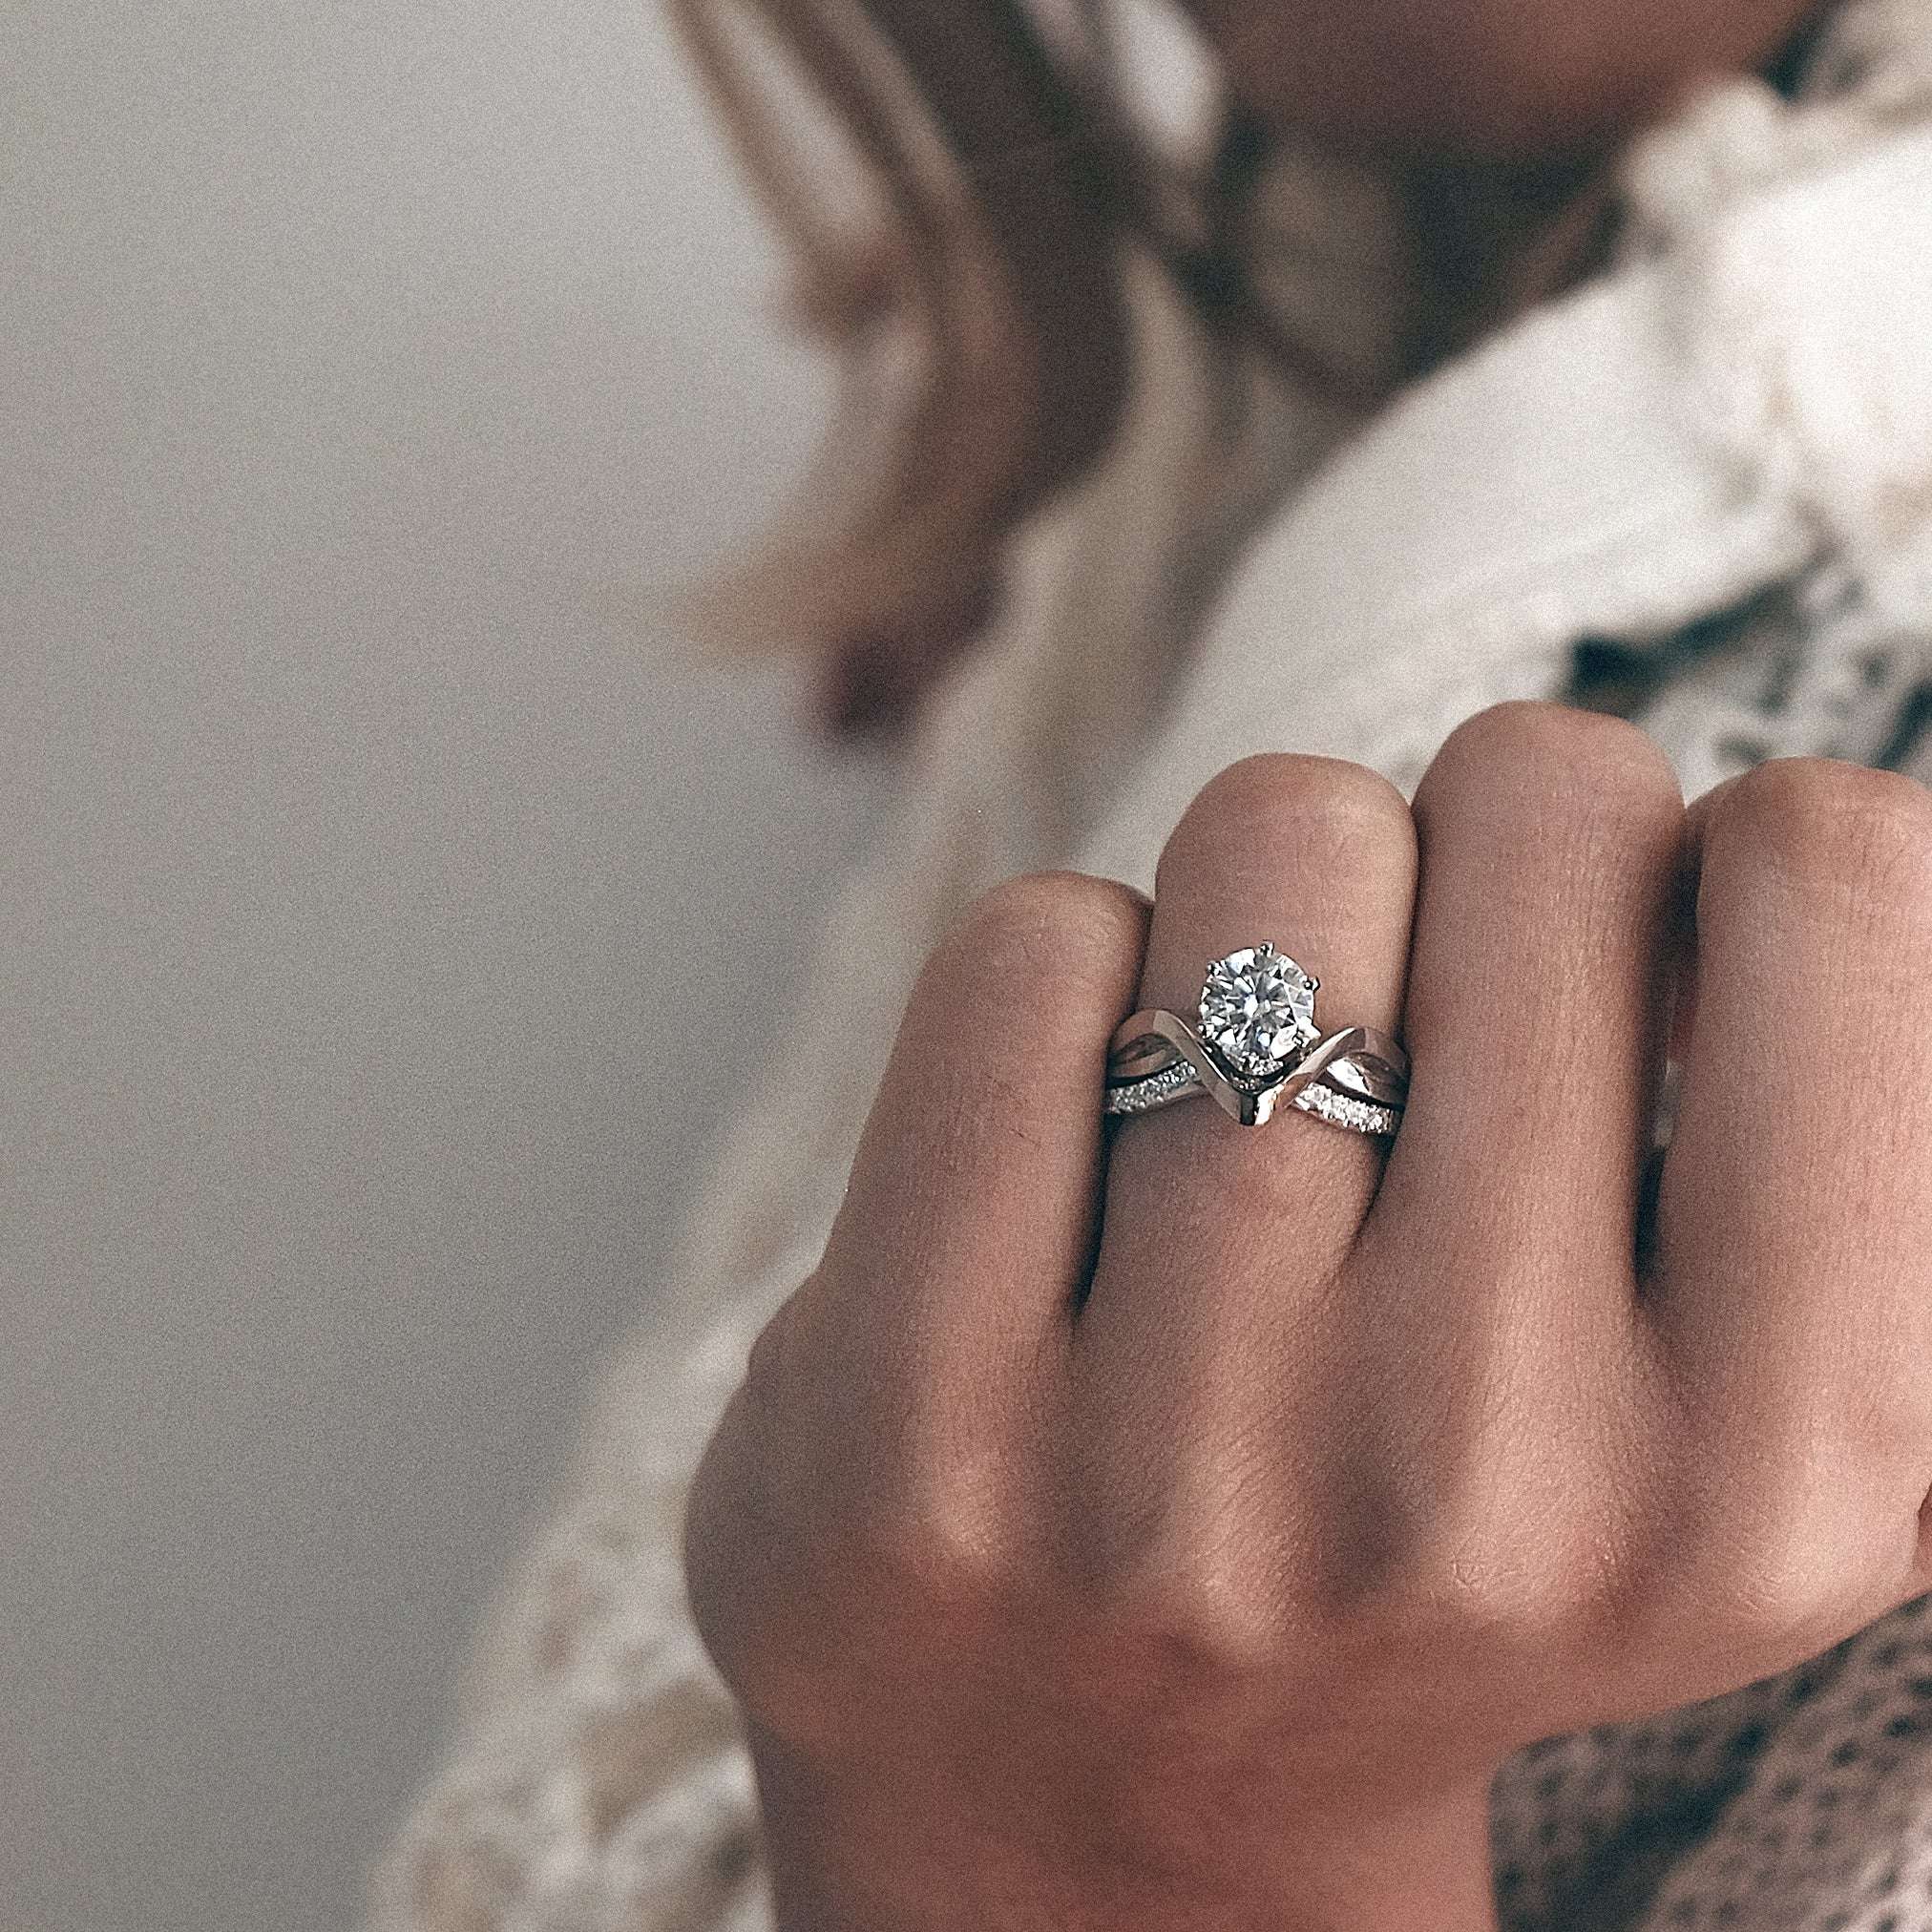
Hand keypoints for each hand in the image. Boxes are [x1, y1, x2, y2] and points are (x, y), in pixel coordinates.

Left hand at [682, 704, 1931, 1929]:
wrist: (1108, 1800)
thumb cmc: (1441, 1526)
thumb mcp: (1737, 1404)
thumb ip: (1829, 1137)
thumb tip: (1800, 855)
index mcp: (1777, 1472)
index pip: (1838, 870)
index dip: (1741, 850)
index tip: (1647, 957)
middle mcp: (1477, 1471)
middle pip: (1538, 798)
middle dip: (1484, 855)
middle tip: (1424, 1027)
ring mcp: (1171, 1450)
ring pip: (1278, 834)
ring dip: (1268, 908)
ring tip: (1246, 1100)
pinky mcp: (915, 1409)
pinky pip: (1032, 950)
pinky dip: (1067, 978)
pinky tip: (1075, 1144)